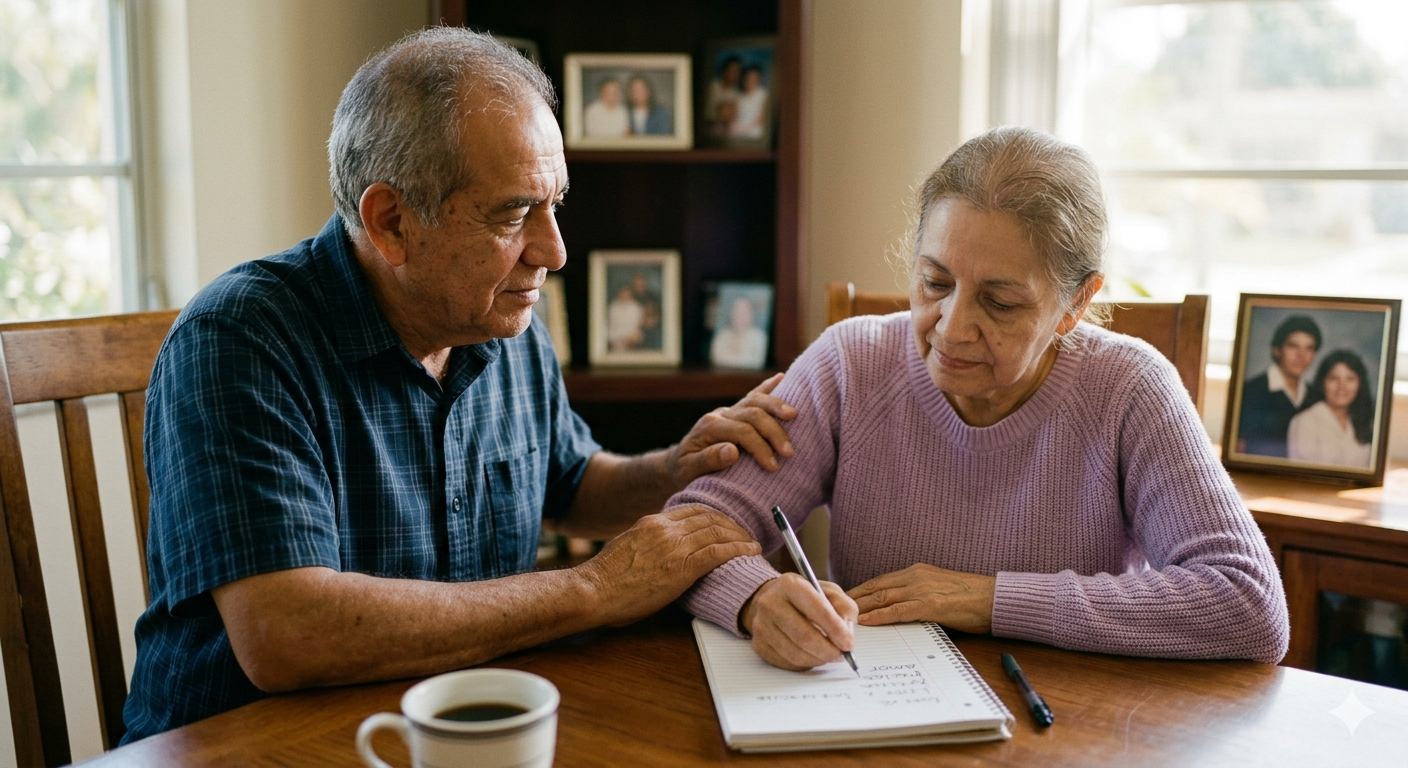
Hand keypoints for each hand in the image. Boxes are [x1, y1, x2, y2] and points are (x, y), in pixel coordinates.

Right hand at [576, 505, 760, 626]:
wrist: (593, 591)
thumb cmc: (606, 580)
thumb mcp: (628, 550)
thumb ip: (649, 545)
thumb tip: (663, 554)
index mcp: (651, 522)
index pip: (692, 510)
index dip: (715, 515)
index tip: (726, 524)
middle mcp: (665, 528)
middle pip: (709, 517)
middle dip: (732, 525)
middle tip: (746, 534)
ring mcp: (673, 546)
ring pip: (717, 531)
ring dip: (740, 537)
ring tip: (752, 544)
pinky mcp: (681, 566)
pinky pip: (718, 551)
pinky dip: (738, 549)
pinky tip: (749, 552)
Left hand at [669, 373, 796, 483]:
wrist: (676, 464)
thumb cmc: (683, 471)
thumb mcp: (689, 471)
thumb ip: (708, 460)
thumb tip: (732, 451)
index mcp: (709, 427)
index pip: (742, 432)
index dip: (760, 447)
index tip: (773, 466)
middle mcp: (720, 414)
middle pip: (752, 414)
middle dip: (773, 431)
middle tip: (789, 452)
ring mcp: (728, 411)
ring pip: (755, 400)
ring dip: (777, 407)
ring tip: (794, 415)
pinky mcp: (735, 412)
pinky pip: (752, 396)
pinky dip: (767, 387)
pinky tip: (782, 377)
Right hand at [739, 573, 857, 670]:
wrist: (773, 601)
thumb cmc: (806, 597)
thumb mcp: (828, 592)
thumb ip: (844, 606)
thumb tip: (846, 631)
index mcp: (790, 584)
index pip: (816, 609)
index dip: (836, 630)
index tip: (848, 644)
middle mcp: (770, 603)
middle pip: (803, 636)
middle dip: (827, 650)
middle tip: (840, 655)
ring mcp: (761, 625)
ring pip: (794, 653)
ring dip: (817, 659)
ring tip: (828, 655)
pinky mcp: (758, 644)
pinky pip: (786, 662)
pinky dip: (804, 663)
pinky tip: (812, 656)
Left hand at [848, 564, 994, 632]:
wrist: (996, 598)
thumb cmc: (970, 599)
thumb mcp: (938, 591)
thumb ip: (917, 597)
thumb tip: (895, 611)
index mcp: (917, 572)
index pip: (879, 581)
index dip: (859, 591)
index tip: (841, 600)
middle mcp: (916, 576)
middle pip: (875, 587)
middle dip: (852, 599)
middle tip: (832, 610)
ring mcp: (923, 589)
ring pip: (883, 597)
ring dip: (860, 608)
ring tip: (841, 618)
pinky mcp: (932, 604)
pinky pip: (899, 610)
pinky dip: (880, 616)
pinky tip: (867, 622)